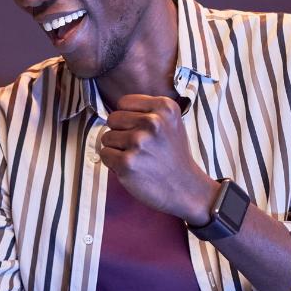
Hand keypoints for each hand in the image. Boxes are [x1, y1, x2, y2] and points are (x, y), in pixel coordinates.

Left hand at [98, 94, 217, 223]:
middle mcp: (152, 122)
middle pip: (113, 118)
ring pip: (106, 137)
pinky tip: (132, 168)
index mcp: (164, 107)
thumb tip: (116, 110)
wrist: (186, 189)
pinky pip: (104, 154)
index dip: (128, 117)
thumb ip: (147, 110)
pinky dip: (113, 163)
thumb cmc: (173, 156)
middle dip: (120, 133)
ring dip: (117, 149)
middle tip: (139, 147)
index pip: (124, 102)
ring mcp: (139, 142)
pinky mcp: (127, 162)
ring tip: (137, 158)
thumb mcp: (171, 122)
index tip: (141, 130)